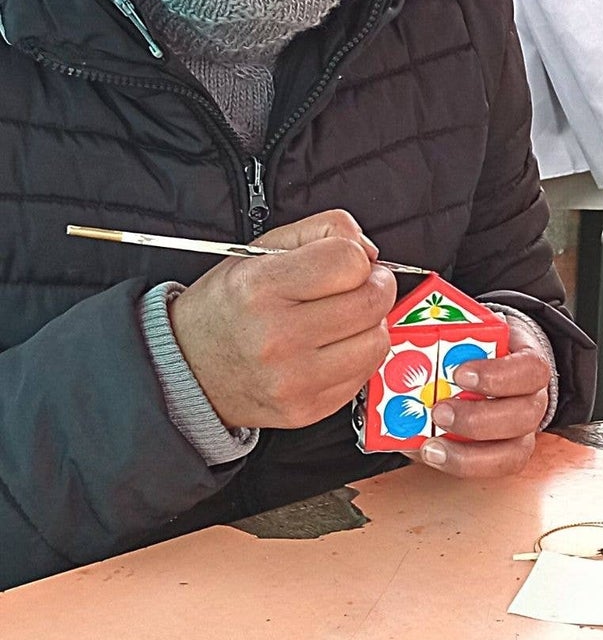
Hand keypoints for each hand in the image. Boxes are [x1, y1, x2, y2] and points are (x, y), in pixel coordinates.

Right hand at [170, 210, 394, 431]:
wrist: (187, 369)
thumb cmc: (227, 307)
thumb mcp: (259, 250)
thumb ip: (322, 231)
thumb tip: (369, 250)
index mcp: (260, 288)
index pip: (349, 261)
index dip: (357, 256)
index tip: (347, 262)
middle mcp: (276, 337)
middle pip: (372, 300)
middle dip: (375, 286)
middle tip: (358, 286)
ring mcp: (294, 379)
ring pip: (377, 340)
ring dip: (371, 324)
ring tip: (344, 319)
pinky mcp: (308, 408)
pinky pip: (365, 373)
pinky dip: (358, 355)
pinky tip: (332, 347)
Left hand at [407, 317, 550, 478]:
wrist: (493, 364)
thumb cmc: (479, 349)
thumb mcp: (470, 331)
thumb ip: (447, 335)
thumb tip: (404, 341)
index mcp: (529, 362)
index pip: (530, 369)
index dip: (497, 375)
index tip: (460, 374)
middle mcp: (533, 399)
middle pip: (525, 415)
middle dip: (478, 418)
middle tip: (439, 412)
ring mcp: (523, 430)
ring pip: (514, 452)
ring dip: (470, 452)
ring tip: (432, 444)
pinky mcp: (507, 453)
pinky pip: (494, 469)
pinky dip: (462, 465)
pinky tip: (434, 455)